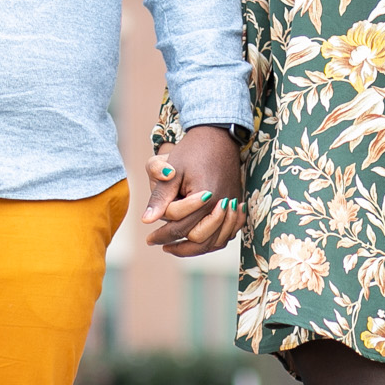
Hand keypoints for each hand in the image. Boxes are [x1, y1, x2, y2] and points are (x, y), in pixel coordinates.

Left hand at [141, 126, 244, 256]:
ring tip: (175, 248)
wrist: (218, 135)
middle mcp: (222, 204)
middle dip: (177, 245)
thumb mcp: (172, 170)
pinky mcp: (237, 203)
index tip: (149, 239)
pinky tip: (199, 241)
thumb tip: (147, 221)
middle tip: (158, 244)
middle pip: (199, 238)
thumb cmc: (192, 150)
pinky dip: (214, 241)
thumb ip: (160, 197)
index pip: (180, 227)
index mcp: (205, 197)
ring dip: (195, 249)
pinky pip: (228, 232)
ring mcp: (232, 205)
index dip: (162, 235)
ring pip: (215, 240)